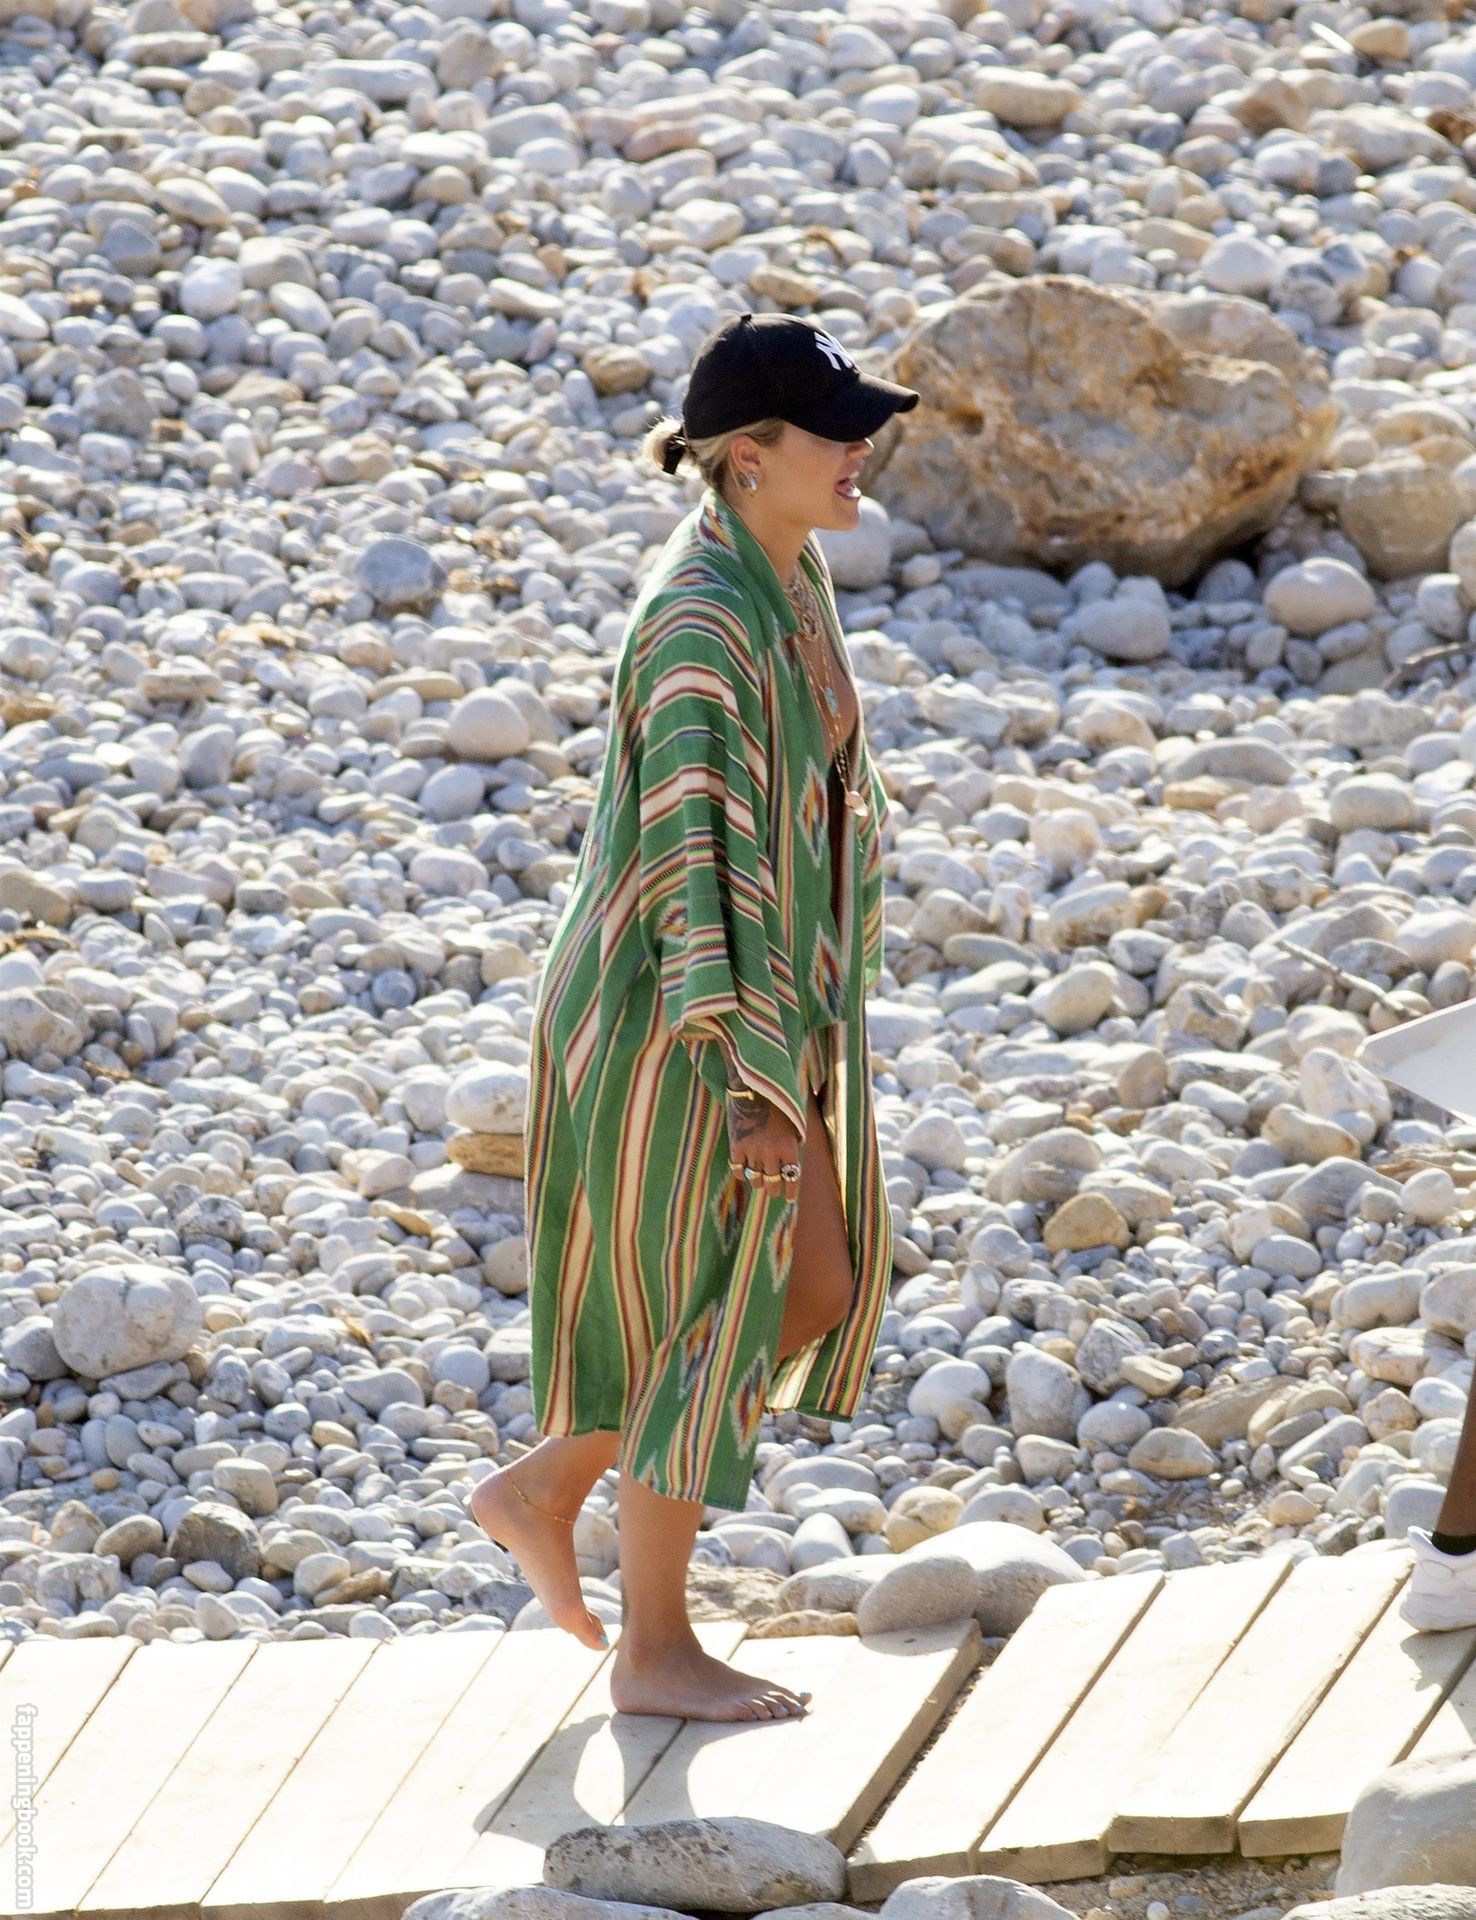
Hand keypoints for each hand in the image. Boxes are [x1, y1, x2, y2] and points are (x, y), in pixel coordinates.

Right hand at [726, 1089, 801, 1203]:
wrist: (754, 1087)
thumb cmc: (778, 1105)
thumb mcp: (794, 1125)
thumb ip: (793, 1146)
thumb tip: (791, 1167)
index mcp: (789, 1147)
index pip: (792, 1178)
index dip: (791, 1191)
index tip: (789, 1198)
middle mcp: (771, 1152)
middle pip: (772, 1184)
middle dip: (774, 1190)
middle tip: (774, 1190)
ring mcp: (752, 1150)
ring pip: (755, 1179)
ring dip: (758, 1181)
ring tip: (760, 1179)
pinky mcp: (736, 1146)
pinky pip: (738, 1170)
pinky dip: (741, 1173)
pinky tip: (744, 1172)